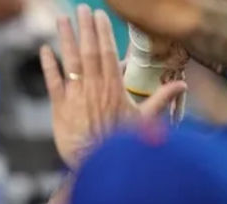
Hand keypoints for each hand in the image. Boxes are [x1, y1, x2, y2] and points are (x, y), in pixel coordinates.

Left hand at [43, 5, 187, 168]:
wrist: (97, 164)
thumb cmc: (122, 144)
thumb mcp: (144, 120)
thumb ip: (161, 99)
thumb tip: (183, 84)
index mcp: (114, 87)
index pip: (108, 53)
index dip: (102, 32)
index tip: (98, 16)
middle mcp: (94, 87)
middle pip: (89, 51)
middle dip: (85, 28)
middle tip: (81, 8)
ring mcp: (76, 96)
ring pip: (70, 62)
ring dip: (66, 39)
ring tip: (62, 19)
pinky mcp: (59, 108)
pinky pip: (53, 82)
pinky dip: (48, 65)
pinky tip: (44, 49)